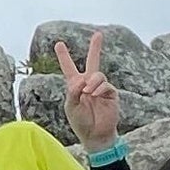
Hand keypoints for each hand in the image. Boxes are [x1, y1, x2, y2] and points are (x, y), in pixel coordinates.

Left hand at [58, 29, 122, 150]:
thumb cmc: (80, 122)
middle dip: (95, 48)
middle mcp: (89, 84)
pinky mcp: (111, 94)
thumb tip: (82, 79)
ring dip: (91, 82)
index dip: (64, 56)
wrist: (95, 135)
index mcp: (75, 86)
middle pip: (93, 61)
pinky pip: (105, 85)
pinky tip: (94, 94)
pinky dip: (98, 88)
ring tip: (87, 92)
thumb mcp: (70, 106)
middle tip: (99, 34)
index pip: (69, 68)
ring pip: (97, 74)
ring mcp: (101, 88)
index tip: (58, 44)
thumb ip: (72, 91)